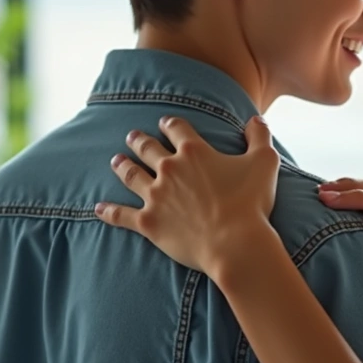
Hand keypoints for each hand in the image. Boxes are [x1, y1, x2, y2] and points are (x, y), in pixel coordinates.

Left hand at [96, 116, 281, 278]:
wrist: (235, 243)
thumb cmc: (251, 202)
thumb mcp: (264, 162)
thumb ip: (260, 136)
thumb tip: (256, 119)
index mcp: (193, 151)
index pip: (176, 128)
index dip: (169, 123)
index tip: (164, 123)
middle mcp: (169, 169)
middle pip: (147, 148)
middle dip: (139, 140)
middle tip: (132, 136)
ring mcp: (155, 196)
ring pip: (131, 175)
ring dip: (122, 166)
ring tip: (115, 160)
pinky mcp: (148, 223)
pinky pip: (121, 214)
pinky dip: (108, 211)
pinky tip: (97, 207)